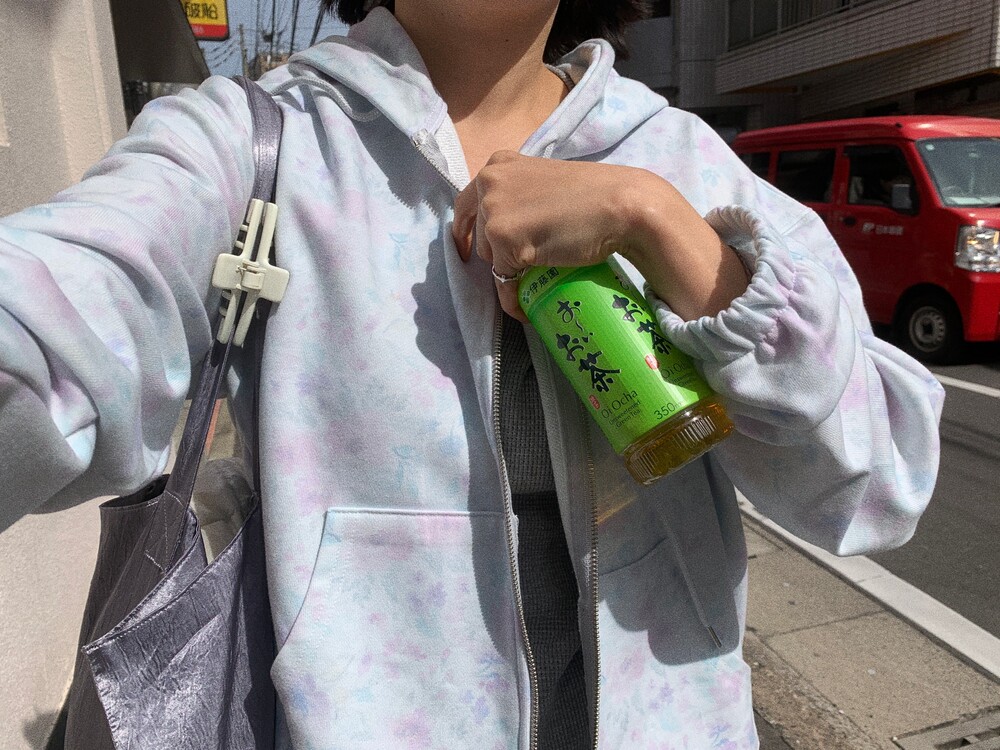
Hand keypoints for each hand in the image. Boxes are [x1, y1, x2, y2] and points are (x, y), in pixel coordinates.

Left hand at [451, 151, 747, 322]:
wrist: (622, 206)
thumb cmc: (593, 195)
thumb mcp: (543, 182)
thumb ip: (519, 194)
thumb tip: (504, 224)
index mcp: (497, 164)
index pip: (467, 203)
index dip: (466, 230)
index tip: (466, 248)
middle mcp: (489, 184)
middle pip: (478, 233)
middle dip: (495, 253)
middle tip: (522, 265)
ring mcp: (494, 212)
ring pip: (488, 258)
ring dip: (507, 271)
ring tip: (534, 277)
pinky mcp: (506, 243)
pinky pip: (502, 283)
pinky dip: (512, 300)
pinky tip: (525, 309)